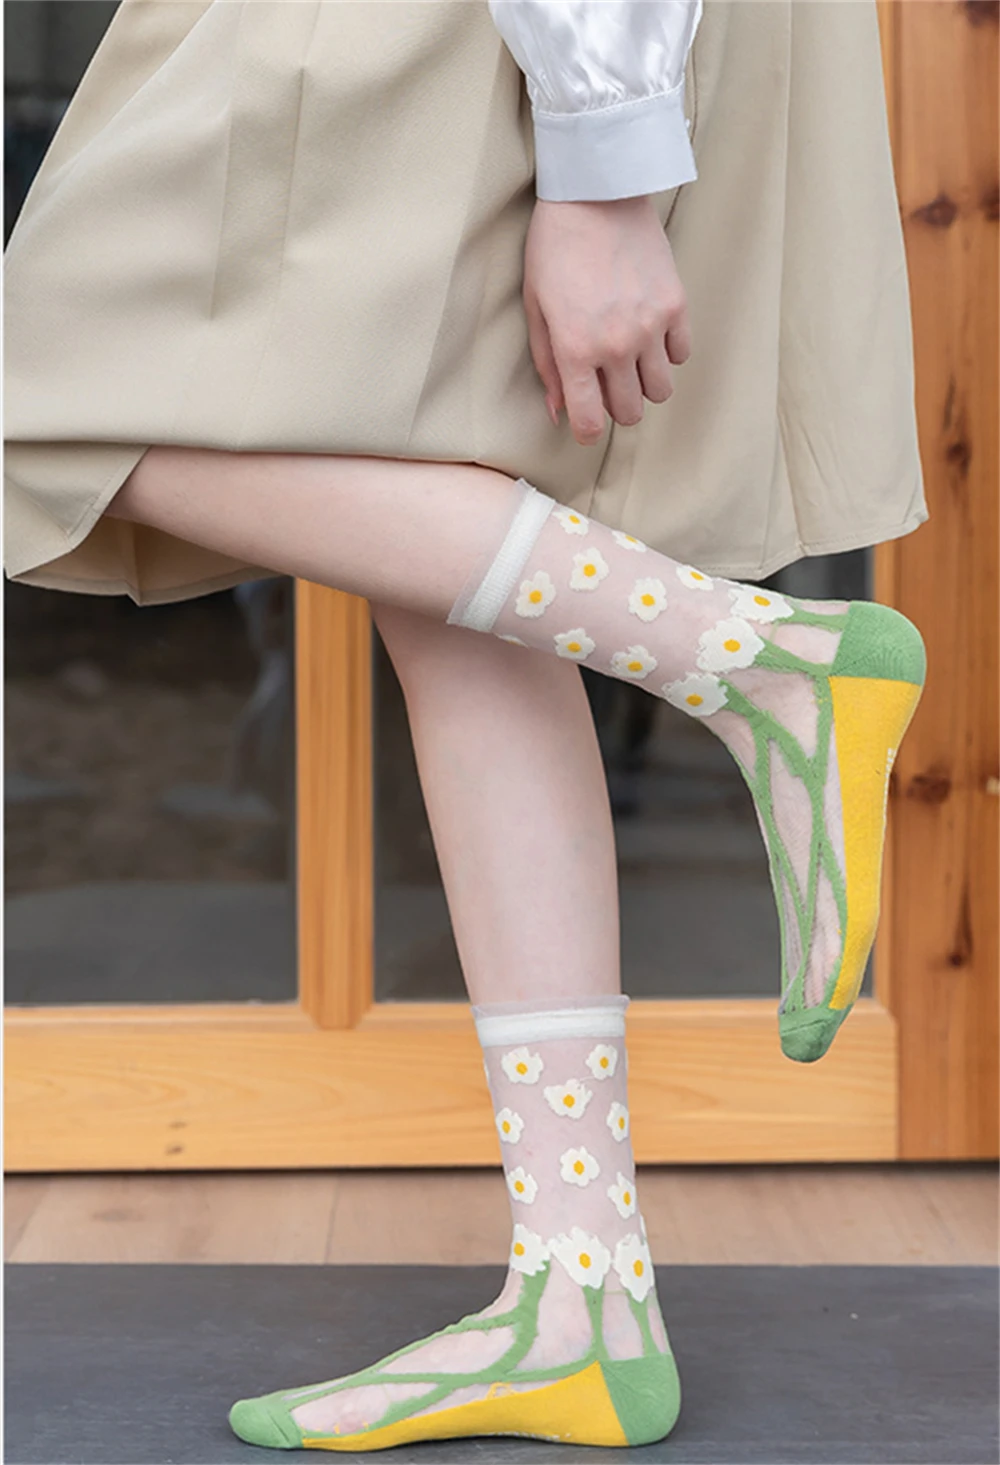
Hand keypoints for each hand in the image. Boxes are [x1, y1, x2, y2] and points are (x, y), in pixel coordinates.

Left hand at [522, 195, 691, 445]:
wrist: (595, 194)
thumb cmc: (554, 248)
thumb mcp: (537, 308)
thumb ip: (547, 365)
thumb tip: (558, 412)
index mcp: (577, 350)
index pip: (590, 422)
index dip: (586, 430)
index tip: (586, 423)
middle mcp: (618, 346)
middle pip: (629, 412)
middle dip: (615, 407)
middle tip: (605, 383)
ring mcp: (652, 327)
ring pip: (661, 391)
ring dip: (644, 385)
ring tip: (630, 361)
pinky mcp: (676, 305)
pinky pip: (682, 355)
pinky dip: (668, 354)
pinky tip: (651, 335)